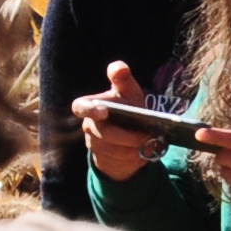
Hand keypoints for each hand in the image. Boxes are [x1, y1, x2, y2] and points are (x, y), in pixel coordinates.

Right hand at [74, 63, 161, 182]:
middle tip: (145, 136)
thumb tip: (119, 68)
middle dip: (125, 137)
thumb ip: (123, 80)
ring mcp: (94, 145)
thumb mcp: (128, 93)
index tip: (104, 111)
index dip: (89, 110)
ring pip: (113, 151)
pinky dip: (133, 158)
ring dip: (132, 148)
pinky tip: (143, 153)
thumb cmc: (128, 108)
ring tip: (149, 144)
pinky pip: (119, 162)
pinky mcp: (103, 161)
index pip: (80, 107)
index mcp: (91, 106)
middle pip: (103, 134)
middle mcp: (89, 126)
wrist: (130, 136)